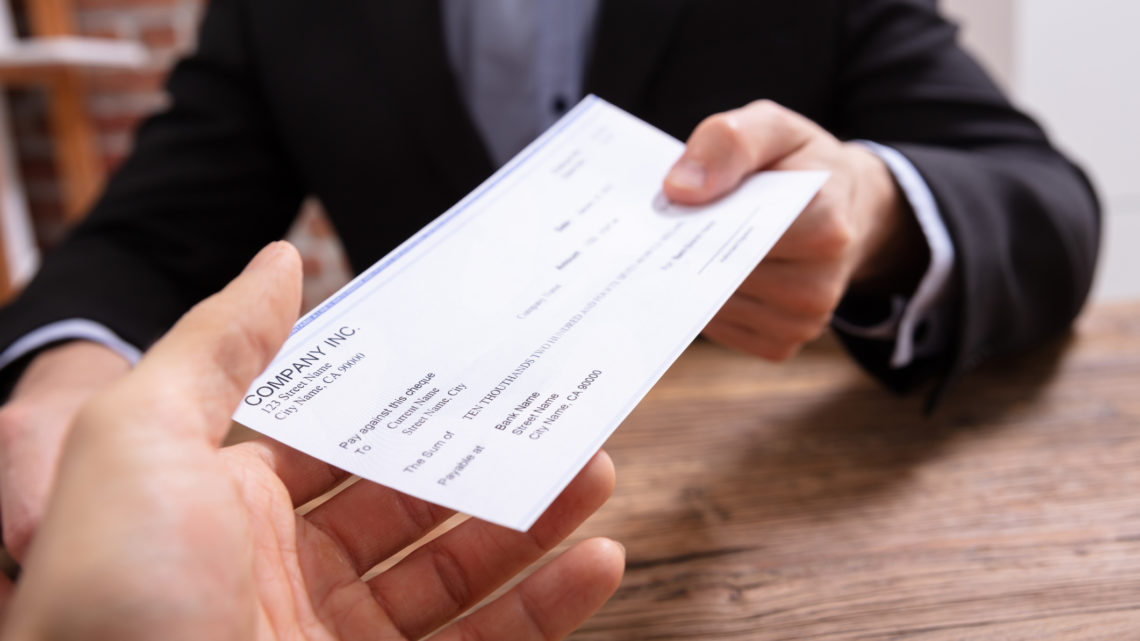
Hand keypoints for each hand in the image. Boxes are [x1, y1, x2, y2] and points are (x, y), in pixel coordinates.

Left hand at [1, 242, 623, 640]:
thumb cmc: (115, 592)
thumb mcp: (141, 439)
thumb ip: (217, 347)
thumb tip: (279, 263)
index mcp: (231, 504)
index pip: (342, 438)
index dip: (409, 398)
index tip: (473, 358)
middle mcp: (289, 572)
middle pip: (415, 503)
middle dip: (486, 456)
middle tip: (554, 411)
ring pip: (461, 574)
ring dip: (533, 524)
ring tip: (595, 470)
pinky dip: (549, 609)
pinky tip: (596, 563)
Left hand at [664, 100, 926, 360]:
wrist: (844, 208)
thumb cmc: (800, 165)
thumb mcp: (772, 128)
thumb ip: (729, 142)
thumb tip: (680, 190)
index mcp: (825, 223)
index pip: (739, 233)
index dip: (697, 219)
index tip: (672, 202)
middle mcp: (818, 284)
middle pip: (720, 273)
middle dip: (690, 249)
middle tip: (669, 225)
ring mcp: (802, 321)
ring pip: (713, 305)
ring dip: (693, 278)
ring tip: (696, 244)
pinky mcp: (781, 344)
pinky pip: (720, 328)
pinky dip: (705, 302)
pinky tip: (710, 274)